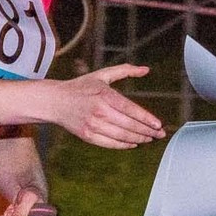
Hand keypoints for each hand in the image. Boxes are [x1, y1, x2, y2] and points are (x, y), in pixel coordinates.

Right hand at [40, 64, 163, 148]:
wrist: (56, 101)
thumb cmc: (81, 87)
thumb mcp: (102, 75)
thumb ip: (125, 71)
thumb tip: (146, 69)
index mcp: (104, 95)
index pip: (131, 109)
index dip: (146, 119)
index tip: (158, 124)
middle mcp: (99, 111)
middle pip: (129, 125)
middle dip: (147, 131)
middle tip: (159, 133)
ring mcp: (93, 125)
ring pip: (122, 136)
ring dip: (138, 139)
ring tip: (149, 138)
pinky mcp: (87, 136)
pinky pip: (111, 143)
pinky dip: (124, 145)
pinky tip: (134, 143)